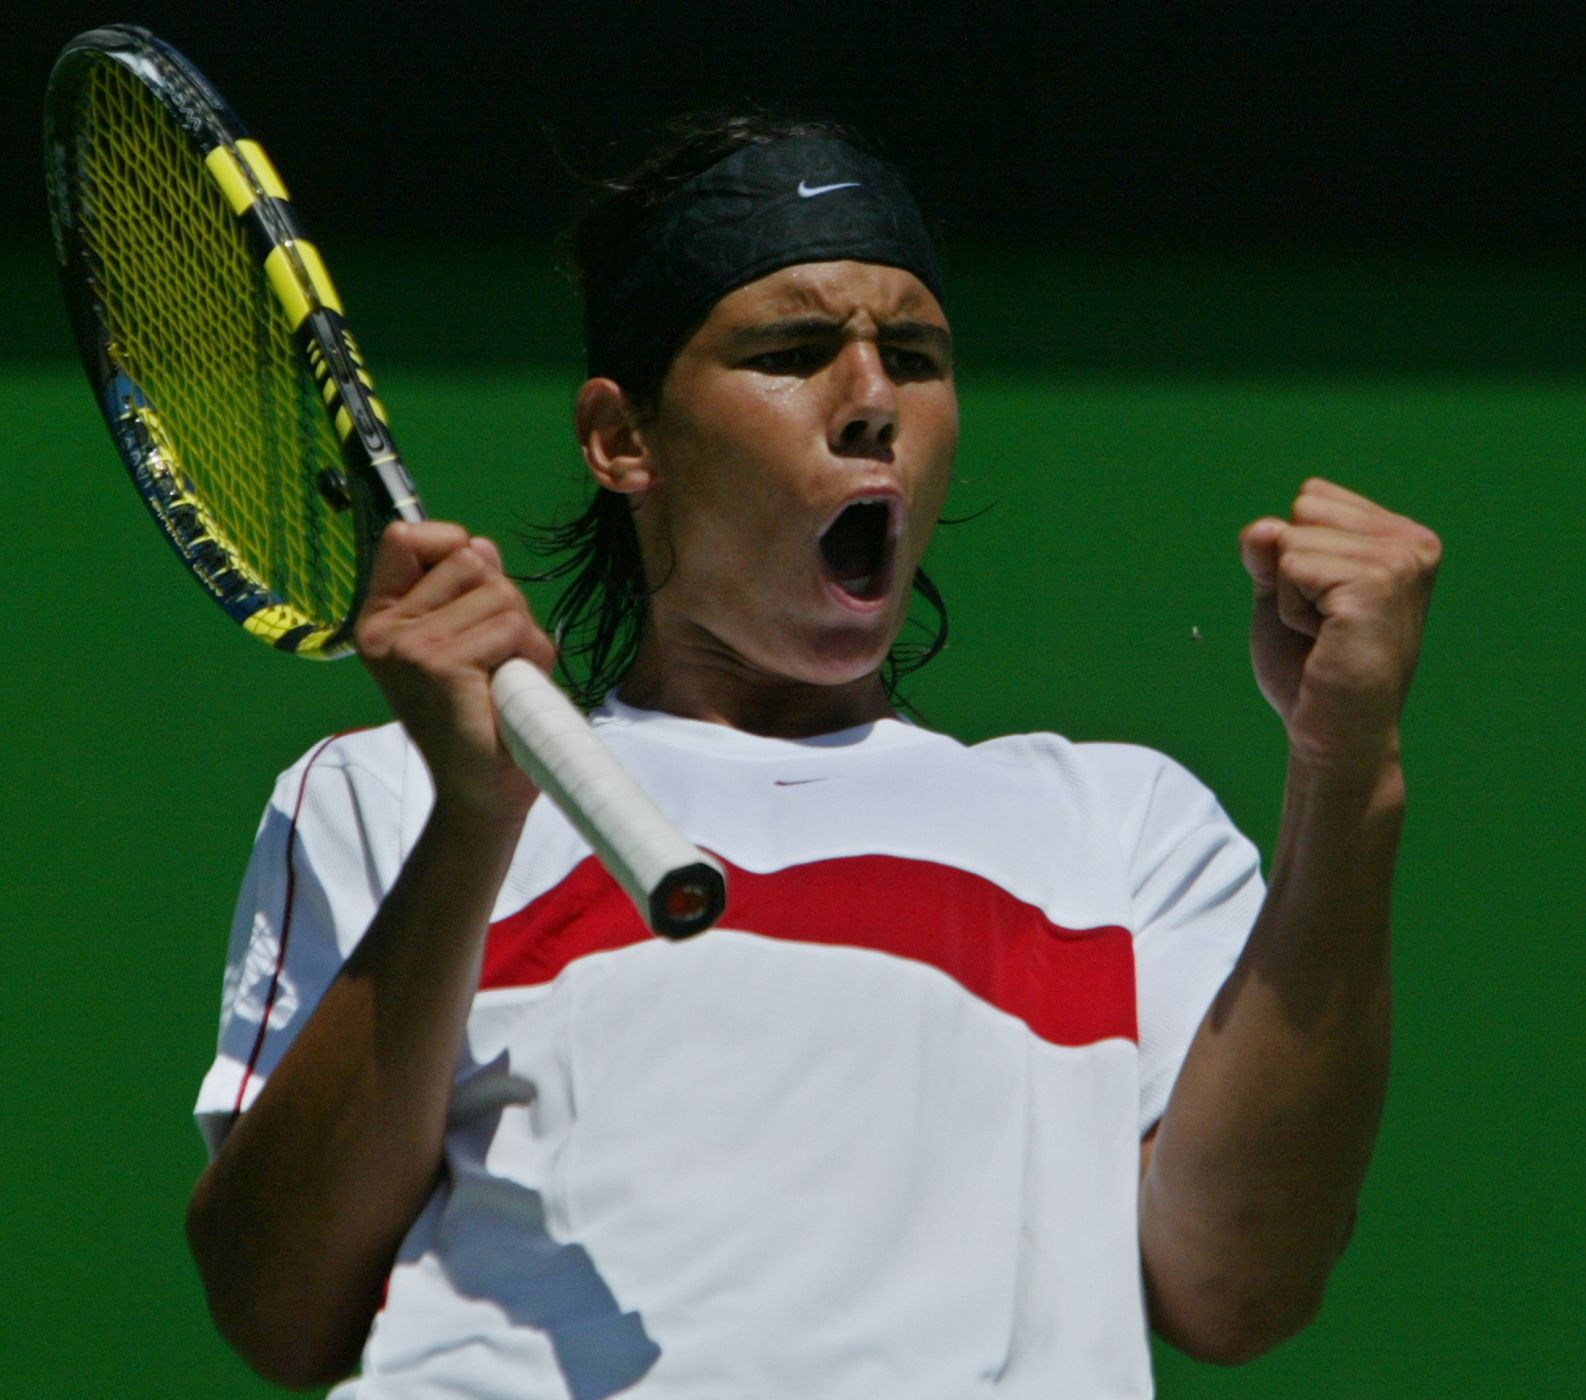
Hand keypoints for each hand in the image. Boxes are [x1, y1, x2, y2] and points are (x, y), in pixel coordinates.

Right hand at [355, 521, 555, 820]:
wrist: (481, 792)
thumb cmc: (479, 716)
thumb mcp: (466, 639)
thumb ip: (467, 590)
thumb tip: (480, 545)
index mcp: (381, 617)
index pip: (404, 536)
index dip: (453, 545)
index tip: (474, 590)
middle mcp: (384, 629)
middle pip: (469, 558)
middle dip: (504, 598)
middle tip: (499, 654)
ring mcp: (408, 646)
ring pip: (500, 592)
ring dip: (525, 632)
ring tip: (507, 676)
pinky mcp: (440, 664)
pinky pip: (511, 627)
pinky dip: (531, 654)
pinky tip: (513, 689)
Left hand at [1239, 480, 1440, 777]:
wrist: (1332, 736)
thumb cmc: (1310, 671)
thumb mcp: (1280, 594)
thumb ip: (1268, 551)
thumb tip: (1264, 528)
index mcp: (1401, 538)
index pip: (1312, 499)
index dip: (1293, 556)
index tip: (1324, 606)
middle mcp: (1412, 544)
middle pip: (1301, 511)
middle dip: (1290, 571)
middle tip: (1322, 625)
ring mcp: (1400, 563)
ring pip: (1291, 539)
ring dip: (1289, 595)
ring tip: (1325, 635)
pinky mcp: (1376, 584)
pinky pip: (1291, 567)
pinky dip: (1289, 608)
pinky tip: (1323, 642)